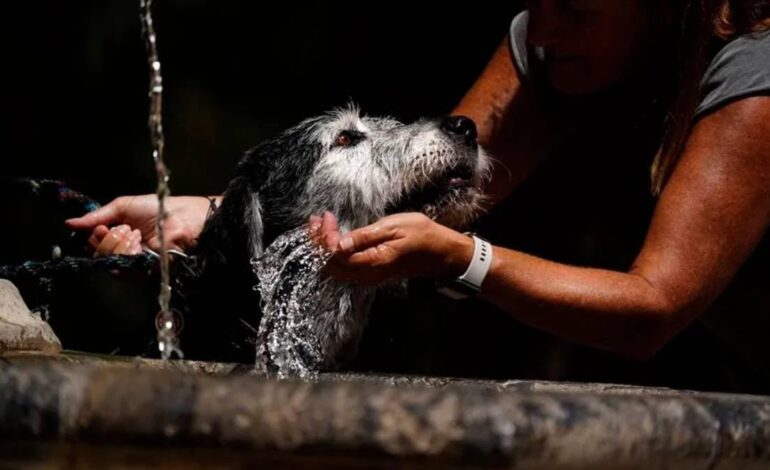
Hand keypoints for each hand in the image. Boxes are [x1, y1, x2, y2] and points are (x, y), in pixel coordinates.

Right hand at [66, 195, 217, 252]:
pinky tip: (137, 240)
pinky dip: (126, 251)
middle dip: (104, 240)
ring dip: (117, 244)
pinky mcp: (145, 269)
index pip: (94, 246)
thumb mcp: (122, 207)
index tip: (101, 226)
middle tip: (119, 228)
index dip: (93, 237)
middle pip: (98, 256)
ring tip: (132, 232)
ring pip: (110, 262)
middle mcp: (124, 252)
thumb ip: (97, 216)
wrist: (181, 215)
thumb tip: (69, 223)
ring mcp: (135, 263)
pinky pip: (125, 266)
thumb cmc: (157, 208)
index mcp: (117, 237)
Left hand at [310, 212, 473, 284]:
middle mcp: (367, 274)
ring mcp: (368, 276)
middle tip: (316, 220)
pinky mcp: (370, 273)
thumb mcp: (393, 228)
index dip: (325, 237)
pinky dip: (334, 253)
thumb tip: (340, 243)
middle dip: (318, 242)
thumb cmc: (421, 235)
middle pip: (330, 264)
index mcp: (373, 262)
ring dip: (324, 247)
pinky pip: (344, 268)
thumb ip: (365, 236)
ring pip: (335, 268)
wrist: (439, 252)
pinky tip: (334, 237)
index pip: (336, 254)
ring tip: (320, 225)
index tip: (326, 217)